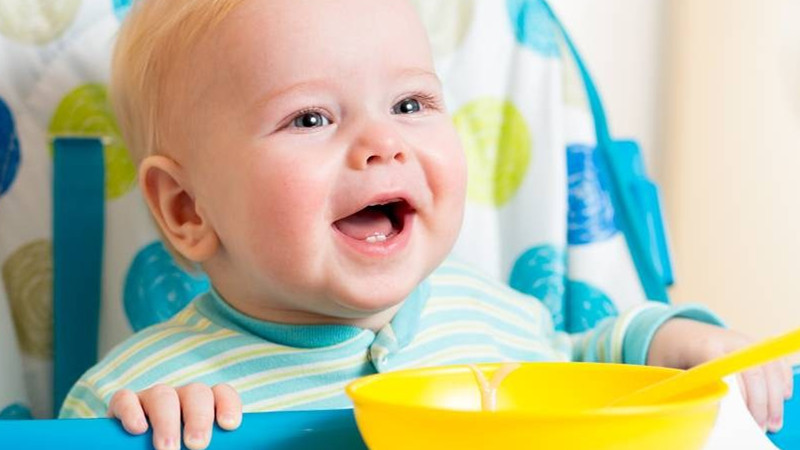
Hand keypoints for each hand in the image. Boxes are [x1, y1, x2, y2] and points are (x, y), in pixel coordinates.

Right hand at [108, 383, 241, 449]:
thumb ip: (217, 448)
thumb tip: (233, 448)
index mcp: (204, 408)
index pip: (222, 393)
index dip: (228, 404)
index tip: (230, 426)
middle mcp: (180, 399)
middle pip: (195, 392)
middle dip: (199, 418)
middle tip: (198, 445)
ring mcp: (151, 400)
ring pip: (162, 394)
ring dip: (167, 421)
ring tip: (168, 448)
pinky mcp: (122, 407)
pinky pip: (125, 398)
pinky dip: (131, 410)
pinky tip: (137, 429)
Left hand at [647, 318, 793, 431]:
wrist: (677, 332)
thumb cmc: (671, 354)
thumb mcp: (667, 369)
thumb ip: (684, 386)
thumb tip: (701, 411)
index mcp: (703, 346)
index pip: (726, 368)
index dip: (737, 393)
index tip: (739, 415)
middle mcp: (727, 340)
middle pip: (752, 371)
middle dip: (759, 403)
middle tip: (758, 426)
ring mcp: (743, 341)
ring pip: (767, 368)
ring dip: (773, 397)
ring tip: (771, 421)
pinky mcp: (752, 344)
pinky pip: (773, 361)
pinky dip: (780, 380)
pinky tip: (781, 396)